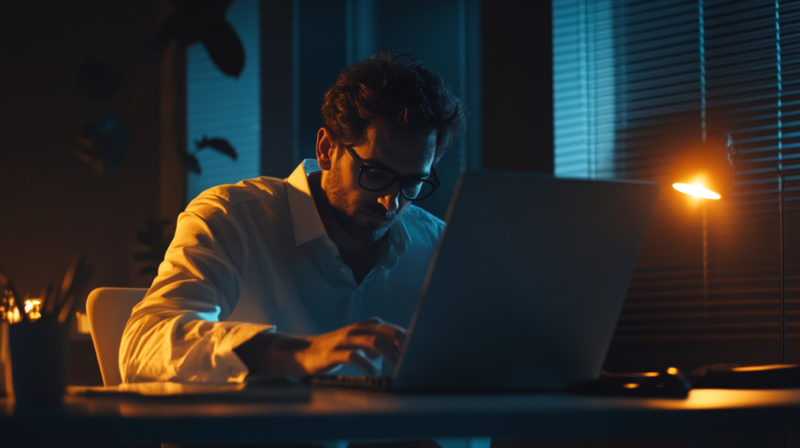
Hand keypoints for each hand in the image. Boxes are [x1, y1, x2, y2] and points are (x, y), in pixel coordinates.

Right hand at [238, 317, 406, 376]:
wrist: (303, 352)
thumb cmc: (337, 349)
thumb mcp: (360, 344)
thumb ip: (380, 345)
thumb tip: (402, 351)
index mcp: (366, 326)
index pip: (393, 329)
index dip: (408, 339)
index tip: (422, 351)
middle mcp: (357, 329)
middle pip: (386, 332)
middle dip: (403, 345)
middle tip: (414, 360)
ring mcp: (344, 339)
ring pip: (373, 342)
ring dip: (389, 355)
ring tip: (398, 368)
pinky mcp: (333, 352)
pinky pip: (353, 356)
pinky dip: (367, 364)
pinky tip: (374, 372)